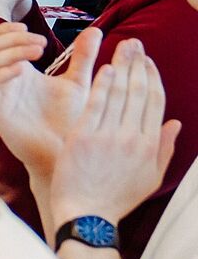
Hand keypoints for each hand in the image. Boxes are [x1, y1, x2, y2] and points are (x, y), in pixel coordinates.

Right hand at [0, 23, 101, 181]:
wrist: (66, 153)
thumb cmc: (70, 121)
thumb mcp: (78, 83)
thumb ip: (83, 57)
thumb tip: (95, 29)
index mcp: (18, 69)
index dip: (9, 29)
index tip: (34, 31)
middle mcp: (4, 80)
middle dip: (14, 37)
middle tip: (41, 43)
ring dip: (12, 51)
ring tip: (39, 51)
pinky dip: (3, 73)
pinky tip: (23, 70)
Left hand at [49, 40, 180, 227]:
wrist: (87, 215)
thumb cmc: (116, 198)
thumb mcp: (151, 177)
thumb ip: (165, 148)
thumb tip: (174, 122)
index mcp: (150, 146)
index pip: (155, 102)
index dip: (152, 78)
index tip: (147, 61)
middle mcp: (132, 138)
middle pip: (139, 92)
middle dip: (138, 63)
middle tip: (135, 43)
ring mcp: (108, 136)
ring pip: (119, 93)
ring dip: (122, 66)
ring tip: (122, 47)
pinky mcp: (83, 136)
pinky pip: (96, 104)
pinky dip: (102, 84)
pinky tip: (105, 67)